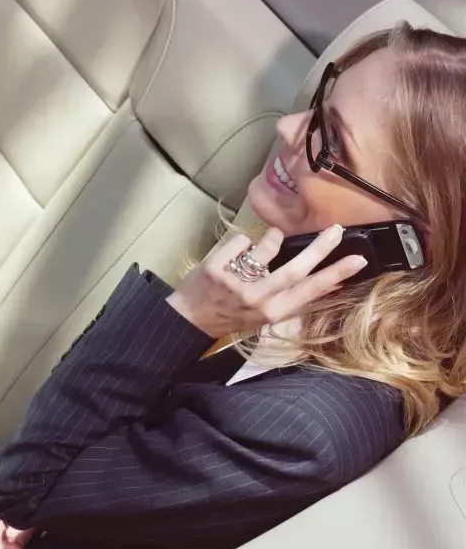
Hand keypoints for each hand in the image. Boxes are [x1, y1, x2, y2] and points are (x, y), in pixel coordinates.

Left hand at [166, 225, 366, 337]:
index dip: (336, 275)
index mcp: (272, 312)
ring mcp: (234, 285)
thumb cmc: (232, 314)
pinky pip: (239, 241)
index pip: (310, 291)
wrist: (190, 319)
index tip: (358, 259)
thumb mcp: (265, 314)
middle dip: (319, 248)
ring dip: (272, 237)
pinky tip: (236, 253)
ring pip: (265, 249)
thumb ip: (292, 296)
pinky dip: (242, 241)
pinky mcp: (214, 270)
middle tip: (336, 229)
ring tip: (273, 236)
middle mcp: (256, 300)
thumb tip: (329, 282)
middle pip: (295, 270)